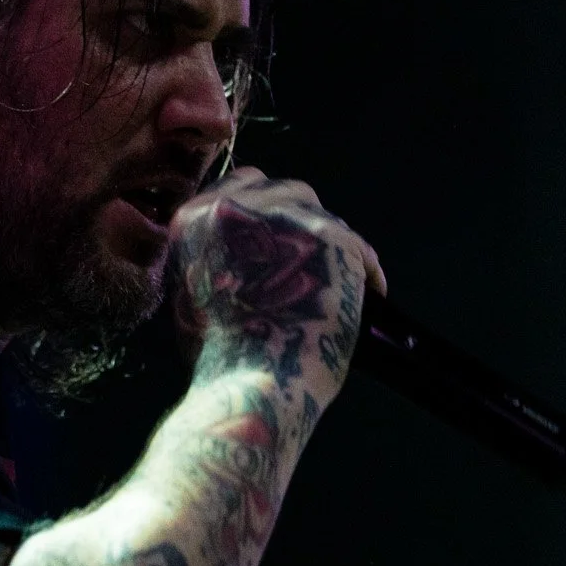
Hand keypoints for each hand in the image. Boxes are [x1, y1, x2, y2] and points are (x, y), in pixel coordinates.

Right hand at [169, 166, 386, 403]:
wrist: (252, 383)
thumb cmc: (220, 357)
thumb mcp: (195, 296)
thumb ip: (216, 261)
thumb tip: (245, 256)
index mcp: (196, 220)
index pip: (242, 182)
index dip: (265, 208)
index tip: (278, 234)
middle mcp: (237, 206)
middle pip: (287, 191)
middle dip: (301, 222)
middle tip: (308, 261)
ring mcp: (286, 217)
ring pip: (324, 217)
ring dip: (331, 246)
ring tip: (336, 282)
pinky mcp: (332, 238)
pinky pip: (359, 250)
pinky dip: (364, 274)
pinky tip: (370, 296)